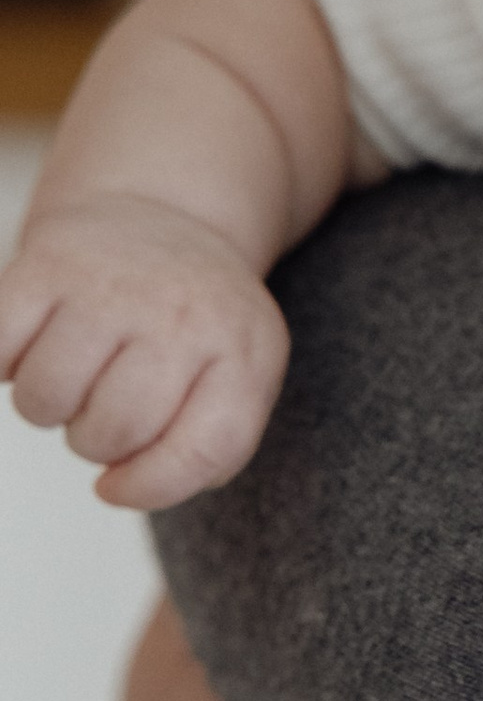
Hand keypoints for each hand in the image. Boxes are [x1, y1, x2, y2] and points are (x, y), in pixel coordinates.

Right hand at [0, 193, 287, 507]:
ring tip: (75, 371)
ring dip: (47, 405)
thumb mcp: (239, 374)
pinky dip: (3, 363)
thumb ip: (207, 447)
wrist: (163, 211)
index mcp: (241, 349)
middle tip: (104, 401)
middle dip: (95, 440)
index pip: (205, 450)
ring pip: (46, 399)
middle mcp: (181, 313)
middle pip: (112, 432)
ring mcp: (111, 286)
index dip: (152, 487)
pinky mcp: (46, 264)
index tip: (118, 484)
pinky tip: (36, 340)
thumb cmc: (195, 319)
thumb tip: (118, 489)